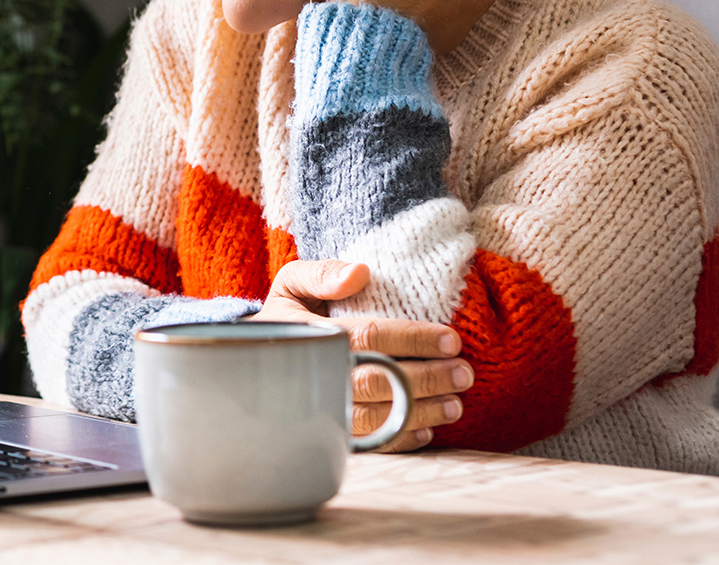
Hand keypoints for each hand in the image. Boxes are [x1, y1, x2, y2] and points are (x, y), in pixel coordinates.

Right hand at [248, 259, 473, 452]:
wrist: (255, 359)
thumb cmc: (285, 317)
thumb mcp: (291, 284)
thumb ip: (321, 273)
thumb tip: (361, 273)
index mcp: (310, 335)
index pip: (369, 337)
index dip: (413, 339)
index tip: (451, 340)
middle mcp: (315, 376)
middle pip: (379, 382)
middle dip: (426, 379)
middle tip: (464, 374)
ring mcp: (320, 409)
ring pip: (378, 418)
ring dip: (421, 413)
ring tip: (455, 405)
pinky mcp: (327, 432)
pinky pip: (368, 444)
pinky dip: (400, 440)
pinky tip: (427, 430)